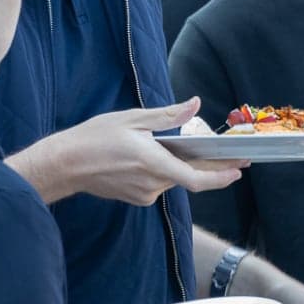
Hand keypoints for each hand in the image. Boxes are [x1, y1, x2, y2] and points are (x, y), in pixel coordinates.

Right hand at [15, 102, 242, 205]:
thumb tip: (195, 105)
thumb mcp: (131, 119)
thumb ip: (167, 116)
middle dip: (207, 166)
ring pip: (173, 180)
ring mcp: (144, 194)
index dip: (222, 176)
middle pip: (188, 177)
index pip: (197, 178)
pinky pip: (158, 184)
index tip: (239, 169)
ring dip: (179, 167)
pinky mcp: (136, 198)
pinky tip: (147, 158)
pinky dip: (162, 172)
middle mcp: (152, 183)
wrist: (64, 164)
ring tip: (167, 148)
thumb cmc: (93, 138)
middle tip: (227, 156)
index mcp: (154, 163)